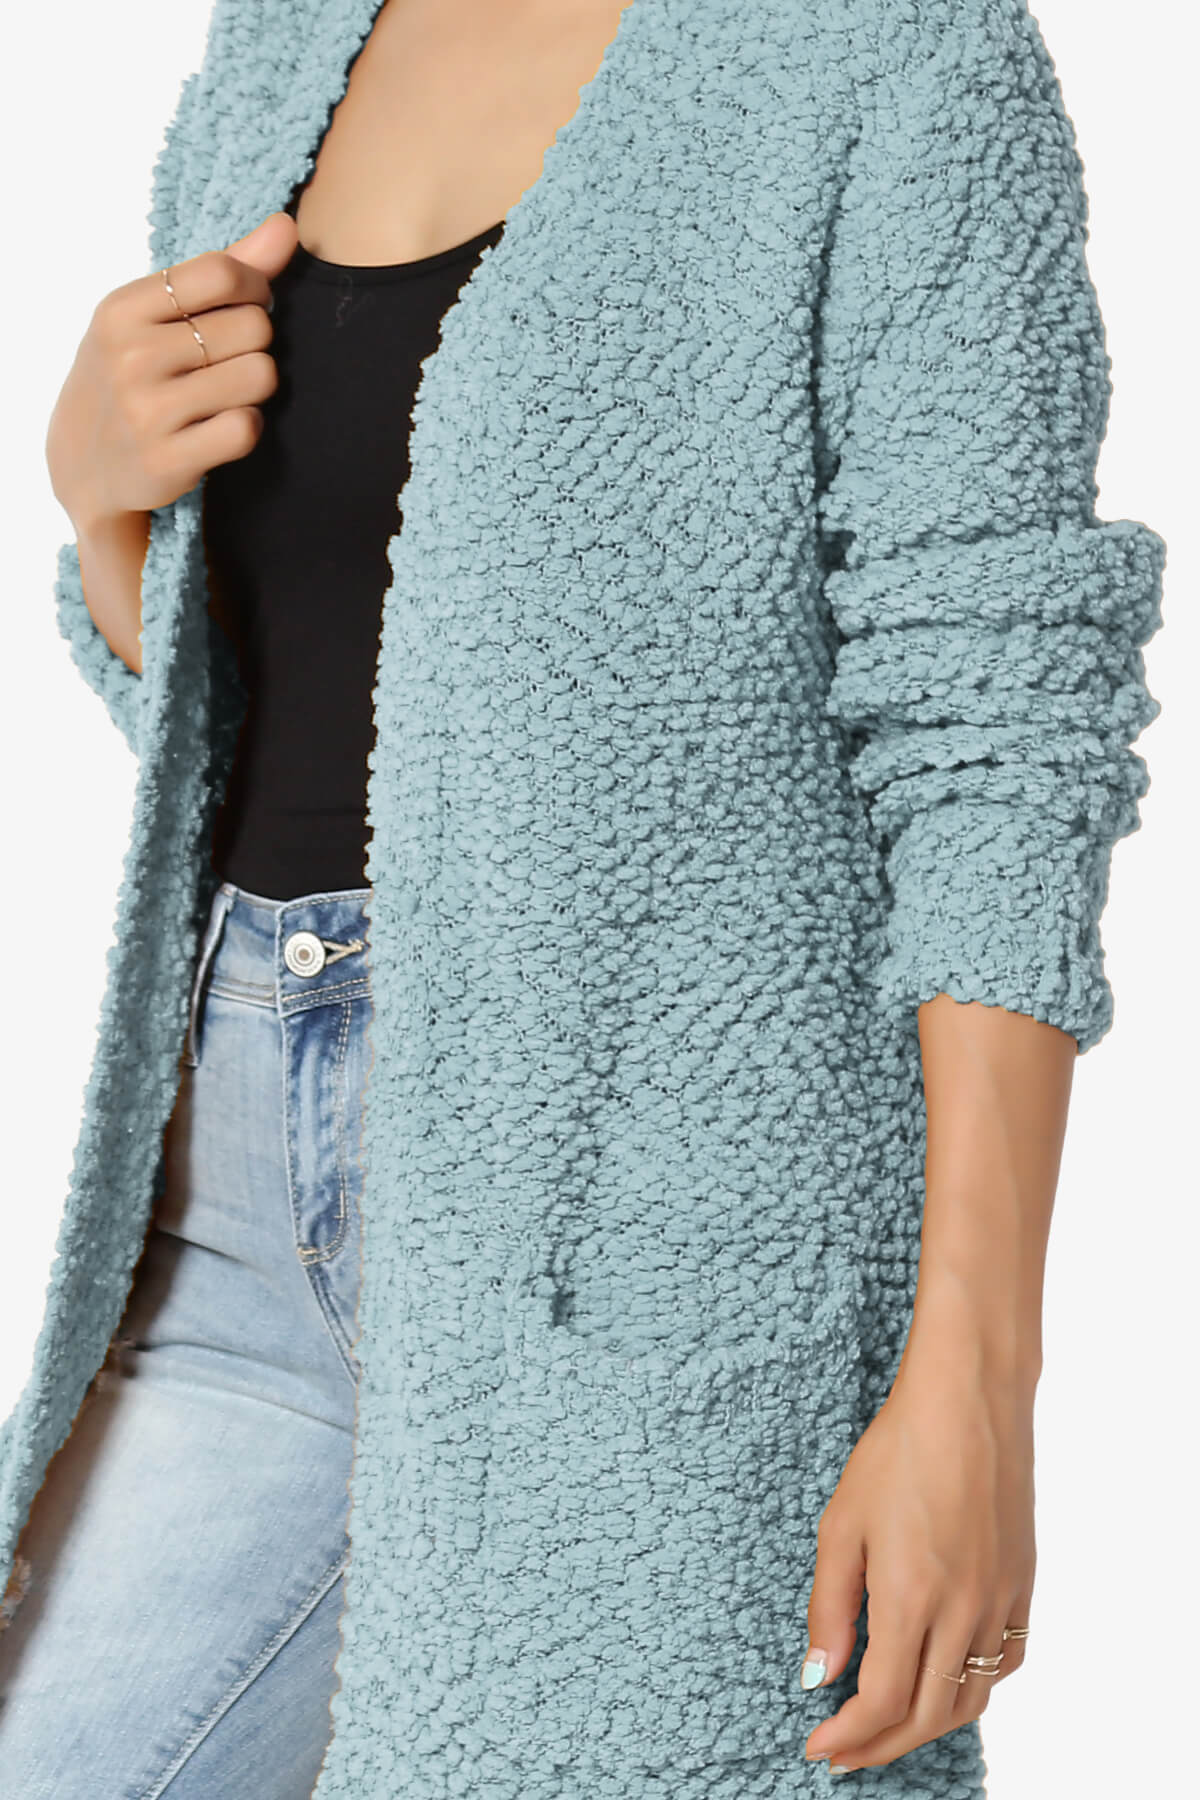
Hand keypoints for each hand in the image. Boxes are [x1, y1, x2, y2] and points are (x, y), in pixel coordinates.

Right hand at [45, 211, 298, 533]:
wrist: (84, 463)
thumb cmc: (129, 376)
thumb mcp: (152, 317)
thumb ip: (222, 271)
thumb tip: (287, 227)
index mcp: (124, 308)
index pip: (222, 272)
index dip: (255, 288)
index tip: (248, 306)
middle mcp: (131, 355)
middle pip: (253, 327)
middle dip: (256, 343)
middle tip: (229, 360)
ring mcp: (148, 410)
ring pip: (259, 376)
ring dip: (256, 387)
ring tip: (226, 393)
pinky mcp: (168, 460)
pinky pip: (247, 428)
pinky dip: (246, 427)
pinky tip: (221, 427)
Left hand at [799, 1331, 1036, 1772]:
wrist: (968, 1400)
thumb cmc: (897, 1450)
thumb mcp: (841, 1524)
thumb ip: (830, 1607)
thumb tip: (819, 1676)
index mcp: (912, 1597)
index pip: (882, 1702)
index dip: (849, 1736)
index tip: (818, 1748)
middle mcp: (964, 1610)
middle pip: (927, 1714)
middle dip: (880, 1744)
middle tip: (843, 1751)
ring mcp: (1000, 1599)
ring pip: (970, 1697)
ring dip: (927, 1726)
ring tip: (887, 1727)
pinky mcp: (1022, 1583)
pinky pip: (1005, 1661)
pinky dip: (973, 1688)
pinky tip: (946, 1678)